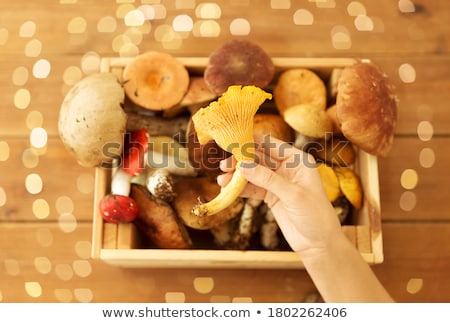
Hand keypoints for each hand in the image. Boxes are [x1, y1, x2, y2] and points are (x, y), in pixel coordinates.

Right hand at [217, 134, 341, 256]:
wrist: (319, 244)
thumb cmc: (316, 215)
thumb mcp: (293, 195)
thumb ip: (267, 179)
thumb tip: (243, 165)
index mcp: (298, 160)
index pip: (271, 144)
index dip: (251, 141)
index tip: (232, 141)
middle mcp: (287, 167)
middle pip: (258, 158)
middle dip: (240, 160)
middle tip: (224, 166)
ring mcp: (277, 182)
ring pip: (253, 173)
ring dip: (237, 176)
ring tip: (222, 181)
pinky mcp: (270, 195)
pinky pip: (252, 188)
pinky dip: (240, 189)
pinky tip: (228, 191)